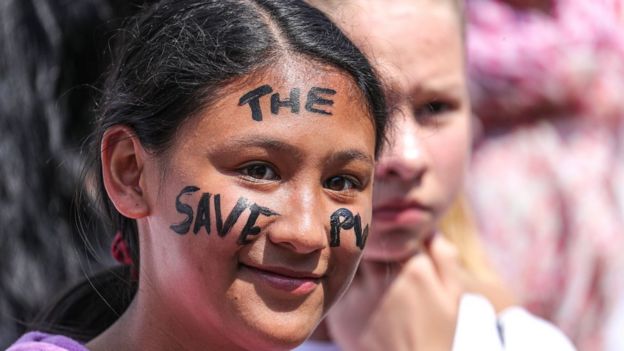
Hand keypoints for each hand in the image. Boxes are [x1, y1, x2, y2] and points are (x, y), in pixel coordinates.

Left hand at [326, 234, 464, 350]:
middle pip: (366, 242)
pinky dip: (341, 283)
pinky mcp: (342, 313)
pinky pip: (336, 285)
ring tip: (359, 269)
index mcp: (414, 268)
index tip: (387, 234)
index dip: (388, 230)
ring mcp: (360, 296)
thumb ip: (444, 256)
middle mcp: (384, 278)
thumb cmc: (439, 334)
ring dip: (351, 260)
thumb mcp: (454, 295)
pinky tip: (353, 292)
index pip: (392, 231)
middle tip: (368, 248)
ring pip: (347, 261)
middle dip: (367, 242)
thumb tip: (430, 230)